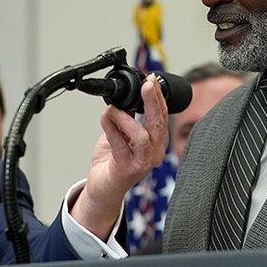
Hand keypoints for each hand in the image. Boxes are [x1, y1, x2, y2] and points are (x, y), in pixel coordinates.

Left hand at [68, 76, 168, 238]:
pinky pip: (120, 145)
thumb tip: (127, 96)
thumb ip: (127, 117)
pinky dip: (112, 128)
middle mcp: (154, 152)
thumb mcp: (122, 133)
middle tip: (147, 84)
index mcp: (157, 141)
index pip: (162, 115)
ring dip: (126, 118)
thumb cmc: (114, 161)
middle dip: (153, 101)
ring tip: (113, 108)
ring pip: (143, 136)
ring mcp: (143, 162)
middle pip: (159, 123)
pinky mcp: (127, 169)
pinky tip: (105, 117)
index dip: (158, 96)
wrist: (104, 187)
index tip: (151, 79)